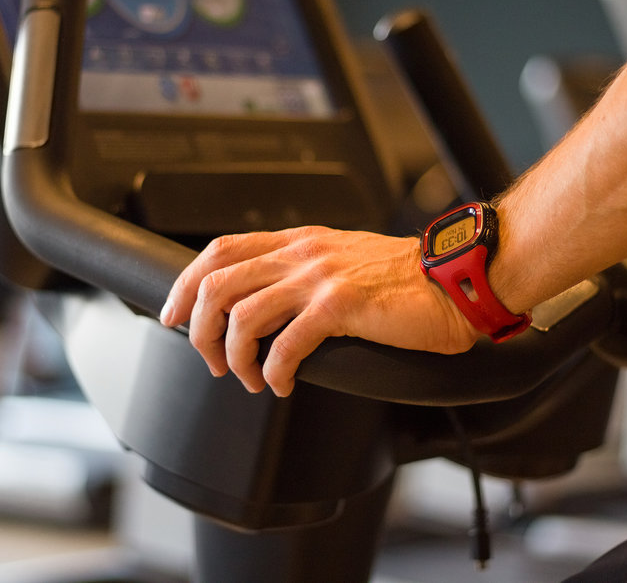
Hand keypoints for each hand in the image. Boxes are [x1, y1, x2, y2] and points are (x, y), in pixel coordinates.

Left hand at [160, 226, 479, 396]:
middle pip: (217, 284)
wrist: (454, 279)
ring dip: (234, 357)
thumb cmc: (406, 278)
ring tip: (249, 379)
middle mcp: (302, 253)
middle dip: (198, 329)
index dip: (185, 283)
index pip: (219, 250)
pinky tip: (282, 385)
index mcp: (298, 241)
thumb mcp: (342, 258)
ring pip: (241, 315)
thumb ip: (303, 270)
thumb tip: (264, 300)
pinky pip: (284, 344)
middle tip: (210, 360)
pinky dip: (272, 372)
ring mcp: (319, 277)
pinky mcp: (340, 306)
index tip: (172, 314)